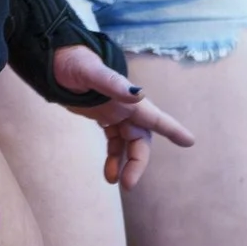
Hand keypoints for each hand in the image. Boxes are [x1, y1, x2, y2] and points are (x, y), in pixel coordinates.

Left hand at [48, 44, 195, 188]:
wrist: (56, 61)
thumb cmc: (73, 64)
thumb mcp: (89, 72)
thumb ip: (112, 83)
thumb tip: (138, 94)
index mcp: (128, 98)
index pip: (155, 117)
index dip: (173, 130)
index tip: (190, 142)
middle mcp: (126, 107)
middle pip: (141, 139)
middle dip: (137, 162)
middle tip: (128, 184)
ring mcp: (116, 113)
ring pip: (129, 143)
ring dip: (125, 163)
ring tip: (114, 181)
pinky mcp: (104, 117)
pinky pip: (115, 141)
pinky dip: (113, 157)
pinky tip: (108, 172)